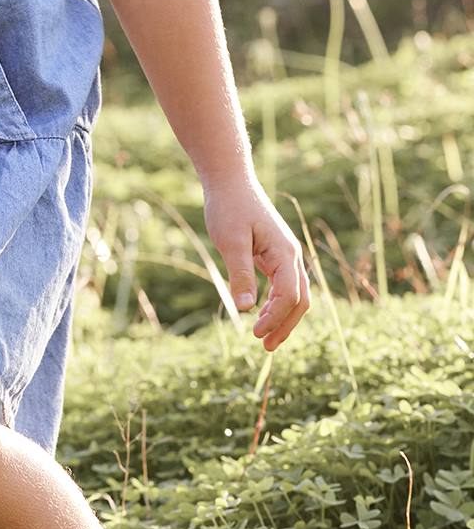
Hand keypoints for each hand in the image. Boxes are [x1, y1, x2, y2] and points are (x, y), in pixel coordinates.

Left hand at [202, 173, 310, 350]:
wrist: (230, 181)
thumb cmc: (229, 208)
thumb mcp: (231, 242)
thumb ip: (240, 274)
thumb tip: (246, 309)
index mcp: (284, 252)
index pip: (288, 295)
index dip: (275, 317)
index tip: (254, 333)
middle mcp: (290, 255)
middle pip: (299, 299)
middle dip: (285, 325)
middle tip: (265, 347)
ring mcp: (284, 255)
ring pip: (293, 294)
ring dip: (282, 317)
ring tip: (264, 338)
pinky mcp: (273, 254)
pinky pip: (282, 285)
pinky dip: (275, 303)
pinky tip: (260, 313)